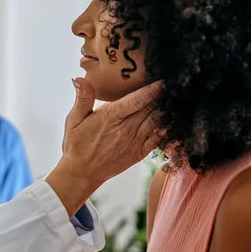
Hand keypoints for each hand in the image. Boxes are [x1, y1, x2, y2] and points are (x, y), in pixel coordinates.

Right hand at [46, 78, 162, 214]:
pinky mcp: (138, 153)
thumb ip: (82, 98)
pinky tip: (173, 121)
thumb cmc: (77, 144)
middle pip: (150, 108)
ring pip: (156, 121)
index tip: (163, 80)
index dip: (153, 89)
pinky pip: (157, 139)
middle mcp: (125, 129)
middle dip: (162, 96)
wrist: (82, 173)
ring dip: (166, 110)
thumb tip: (79, 78)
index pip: (137, 99)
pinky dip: (166, 130)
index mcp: (111, 117)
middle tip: (174, 85)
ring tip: (176, 99)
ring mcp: (134, 142)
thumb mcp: (74, 119)